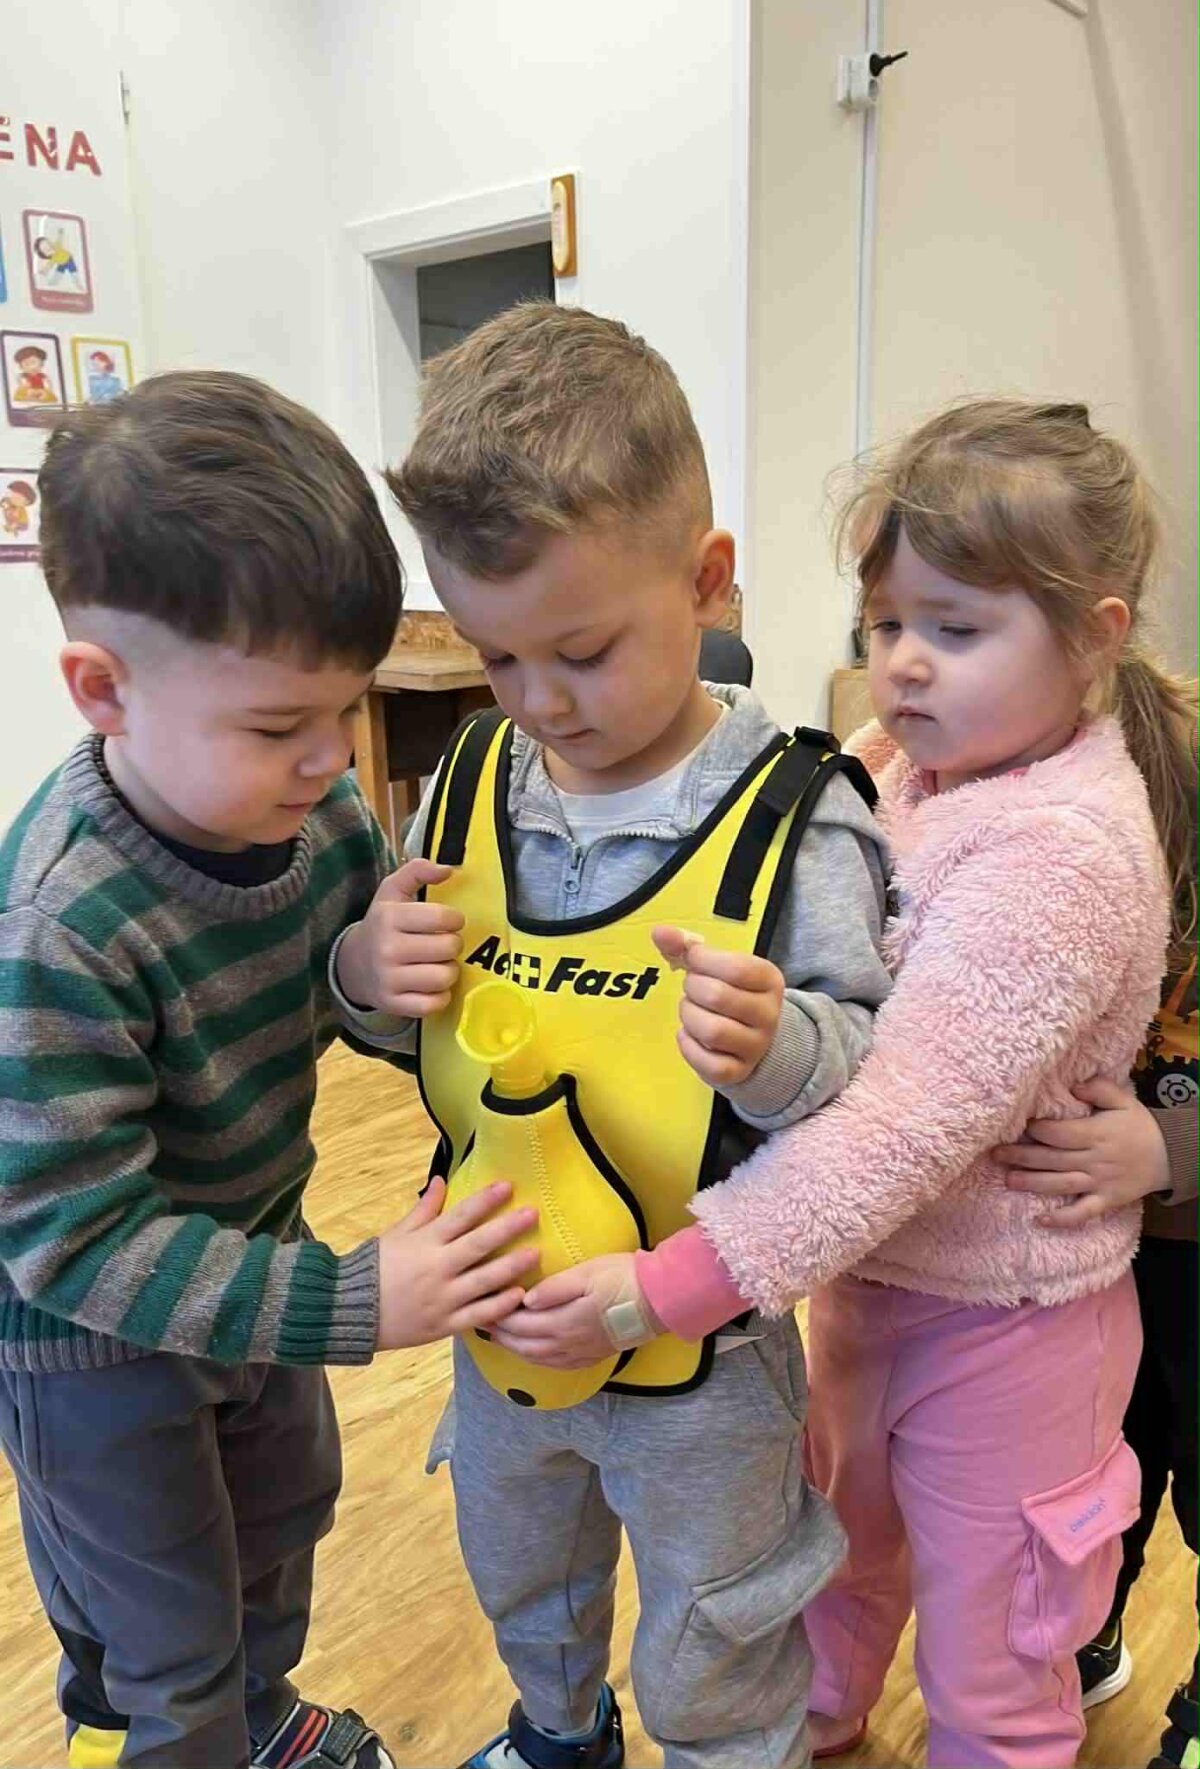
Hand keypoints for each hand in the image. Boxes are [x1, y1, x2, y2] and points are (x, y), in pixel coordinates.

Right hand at [336, 858, 463, 1016]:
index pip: (443, 917)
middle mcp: (387, 949)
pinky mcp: (393, 1004)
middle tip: (443, 944)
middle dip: (452, 944)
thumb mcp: (392, 892)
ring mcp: (389, 980)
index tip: (448, 922)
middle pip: (448, 947)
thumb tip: (449, 869)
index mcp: (389, 917)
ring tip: (438, 963)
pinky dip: (440, 995)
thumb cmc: (382, 925)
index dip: (455, 919)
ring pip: (445, 977)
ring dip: (449, 970)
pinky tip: (431, 985)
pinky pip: (434, 1003)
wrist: (352, 965)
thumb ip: (417, 871)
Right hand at [376, 1177, 538, 1349]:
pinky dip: (499, 1305)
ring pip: (484, 1280)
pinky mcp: (445, 1323)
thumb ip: (423, 1209)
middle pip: (479, 1244)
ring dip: (512, 1266)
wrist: (349, 1311)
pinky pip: (478, 1314)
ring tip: (535, 1254)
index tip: (507, 1186)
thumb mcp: (396, 1233)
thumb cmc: (374, 1268)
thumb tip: (441, 1180)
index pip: (460, 1215)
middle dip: (508, 1227)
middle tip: (533, 1214)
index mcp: (425, 1242)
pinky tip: (519, 1295)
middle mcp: (437, 1267)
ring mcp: (443, 1297)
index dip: (485, 1200)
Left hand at [488, 1253, 664, 1368]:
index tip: (482, 1305)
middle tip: (481, 1322)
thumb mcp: (588, 1273)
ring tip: (501, 1338)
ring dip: (516, 1349)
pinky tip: (535, 1353)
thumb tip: (526, 1299)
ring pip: (538, 1357)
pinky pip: (557, 1364)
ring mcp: (581, 1353)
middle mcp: (568, 1344)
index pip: (520, 1323)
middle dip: (501, 1335)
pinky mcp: (593, 1356)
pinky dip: (538, 1359)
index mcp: (563, 1322)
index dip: (498, 1316)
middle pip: (524, 1345)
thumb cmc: (624, 1278)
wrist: (660, 1300)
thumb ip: (555, 1288)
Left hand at [652, 926, 783, 1087]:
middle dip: (693, 989)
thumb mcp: (717, 966)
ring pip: (713, 1031)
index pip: (735, 968)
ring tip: (691, 1011)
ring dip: (690, 1017)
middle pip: (718, 997)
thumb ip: (688, 946)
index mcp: (769, 980)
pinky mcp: (738, 1071)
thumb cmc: (730, 994)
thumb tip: (660, 932)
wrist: (753, 1038)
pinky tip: (689, 1034)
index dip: (703, 961)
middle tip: (692, 988)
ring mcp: (755, 1046)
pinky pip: (708, 1062)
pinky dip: (689, 1046)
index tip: (694, 960)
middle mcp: (768, 1014)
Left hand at [993, 1076, 1169, 1227]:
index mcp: (1095, 1134)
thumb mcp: (1123, 1100)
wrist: (1171, 1156)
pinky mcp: (1105, 1201)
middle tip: (995, 1154)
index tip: (1018, 1126)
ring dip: (1033, 1183)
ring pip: (1060, 1184)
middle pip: (1052, 1159)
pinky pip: (1082, 1212)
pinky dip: (1062, 1219)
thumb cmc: (1140, 1125)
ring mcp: (1099, 1182)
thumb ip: (1097, 1088)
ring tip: (1008, 1180)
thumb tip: (1073, 1086)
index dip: (1037, 1130)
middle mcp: (1094, 1160)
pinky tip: (1040, 1219)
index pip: (1059, 1134)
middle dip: (1022, 1156)